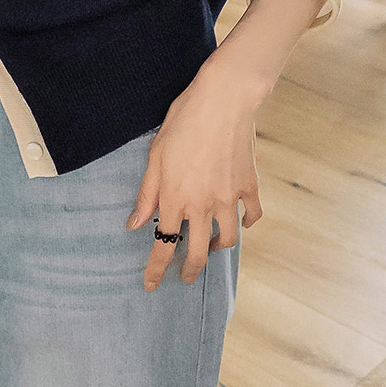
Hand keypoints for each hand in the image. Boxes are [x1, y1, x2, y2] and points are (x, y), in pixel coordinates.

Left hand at [126, 48, 263, 293]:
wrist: (223, 100)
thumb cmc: (183, 122)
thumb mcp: (155, 156)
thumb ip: (146, 194)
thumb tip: (134, 224)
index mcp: (174, 199)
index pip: (163, 244)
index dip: (156, 270)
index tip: (151, 286)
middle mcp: (202, 205)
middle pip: (198, 252)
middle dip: (190, 271)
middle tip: (185, 278)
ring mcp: (229, 198)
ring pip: (228, 239)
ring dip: (218, 248)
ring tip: (213, 247)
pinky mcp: (249, 186)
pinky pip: (251, 215)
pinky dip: (247, 222)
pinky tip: (241, 221)